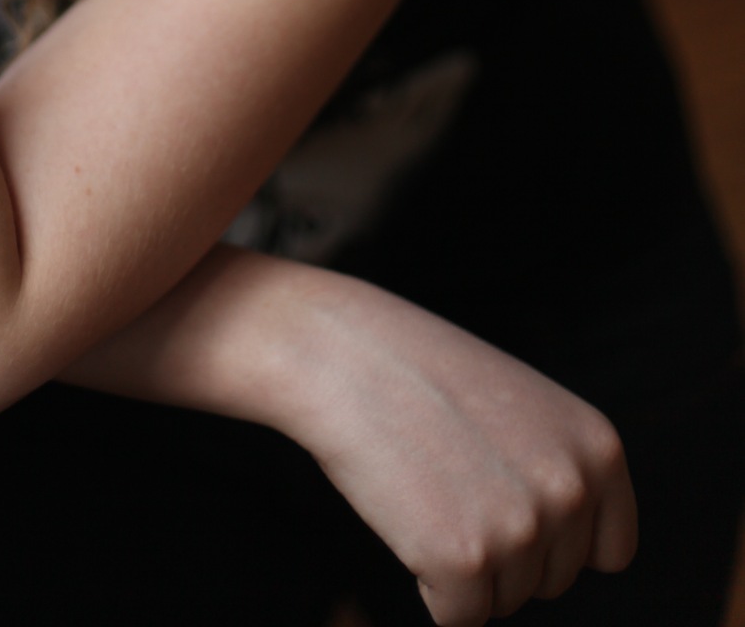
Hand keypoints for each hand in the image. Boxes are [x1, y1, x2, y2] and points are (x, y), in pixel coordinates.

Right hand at [286, 273, 636, 624]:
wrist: (341, 352)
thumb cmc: (420, 373)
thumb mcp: (522, 407)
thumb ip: (559, 470)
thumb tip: (566, 551)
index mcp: (599, 447)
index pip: (610, 551)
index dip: (554, 539)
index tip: (507, 501)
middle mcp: (572, 489)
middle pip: (553, 581)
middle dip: (502, 550)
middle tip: (450, 478)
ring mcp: (521, 527)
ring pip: (504, 601)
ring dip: (463, 565)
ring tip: (426, 486)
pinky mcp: (464, 560)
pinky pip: (457, 618)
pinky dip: (427, 585)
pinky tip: (406, 516)